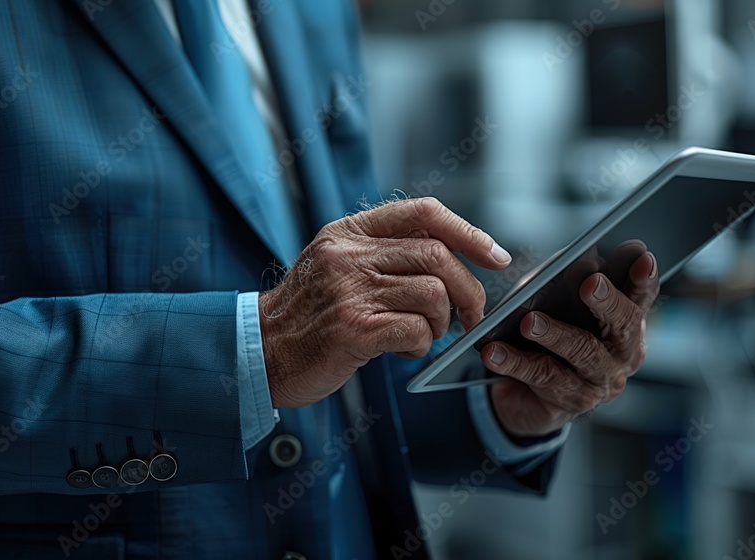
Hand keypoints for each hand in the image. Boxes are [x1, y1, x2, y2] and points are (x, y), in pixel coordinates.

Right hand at [260, 198, 510, 407]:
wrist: (260, 352)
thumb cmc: (307, 314)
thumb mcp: (335, 265)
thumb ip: (382, 253)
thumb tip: (450, 257)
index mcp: (348, 232)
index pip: (423, 212)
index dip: (468, 231)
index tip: (495, 256)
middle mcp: (349, 255)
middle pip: (437, 255)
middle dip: (468, 289)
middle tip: (472, 315)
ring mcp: (350, 291)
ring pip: (433, 295)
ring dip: (442, 323)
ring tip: (424, 335)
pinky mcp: (354, 329)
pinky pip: (416, 330)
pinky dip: (423, 344)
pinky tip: (407, 351)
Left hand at [481, 241, 658, 436]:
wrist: (528, 396)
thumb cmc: (549, 337)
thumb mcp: (557, 304)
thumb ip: (568, 283)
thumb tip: (572, 264)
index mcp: (627, 321)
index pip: (641, 294)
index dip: (643, 276)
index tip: (642, 255)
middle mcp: (624, 352)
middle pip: (623, 323)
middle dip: (607, 300)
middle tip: (590, 282)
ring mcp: (602, 379)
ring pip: (583, 352)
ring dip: (555, 334)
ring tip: (529, 322)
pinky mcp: (573, 401)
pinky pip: (544, 377)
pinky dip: (515, 362)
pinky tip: (494, 352)